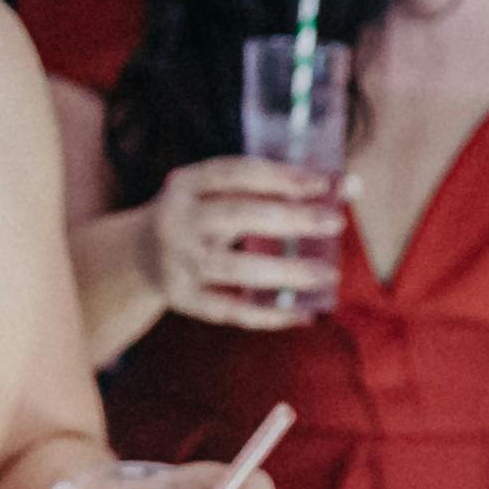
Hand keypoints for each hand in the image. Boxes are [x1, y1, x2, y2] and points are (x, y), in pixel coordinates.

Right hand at [151, 157, 345, 327]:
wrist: (137, 256)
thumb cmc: (201, 215)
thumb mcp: (220, 194)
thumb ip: (275, 189)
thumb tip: (351, 186)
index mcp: (186, 184)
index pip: (234, 172)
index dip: (278, 176)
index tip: (322, 183)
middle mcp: (177, 220)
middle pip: (236, 216)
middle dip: (289, 218)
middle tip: (335, 222)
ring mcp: (176, 261)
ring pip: (234, 268)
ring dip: (286, 273)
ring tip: (328, 275)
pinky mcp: (181, 298)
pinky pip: (228, 310)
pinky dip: (267, 315)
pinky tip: (304, 314)